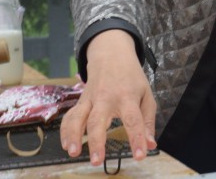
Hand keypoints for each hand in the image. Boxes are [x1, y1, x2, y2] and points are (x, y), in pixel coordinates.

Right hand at [59, 30, 156, 165]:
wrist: (112, 55)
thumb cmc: (132, 78)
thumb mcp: (146, 95)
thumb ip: (148, 121)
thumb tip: (150, 145)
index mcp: (128, 97)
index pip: (134, 120)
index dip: (137, 138)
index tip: (140, 155)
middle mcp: (107, 98)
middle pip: (99, 120)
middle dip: (96, 142)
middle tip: (97, 161)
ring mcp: (91, 99)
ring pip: (78, 118)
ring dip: (73, 136)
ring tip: (73, 153)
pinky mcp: (81, 101)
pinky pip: (69, 116)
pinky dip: (65, 131)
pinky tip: (66, 145)